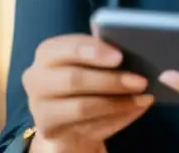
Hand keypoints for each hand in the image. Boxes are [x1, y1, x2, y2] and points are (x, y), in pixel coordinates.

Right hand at [22, 34, 153, 152]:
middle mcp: (36, 77)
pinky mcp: (48, 130)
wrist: (66, 116)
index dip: (94, 51)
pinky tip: (132, 111)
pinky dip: (114, 120)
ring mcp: (39, 107)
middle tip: (141, 81)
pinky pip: (86, 128)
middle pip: (74, 79)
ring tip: (142, 98)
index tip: (120, 56)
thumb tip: (136, 58)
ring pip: (81, 107)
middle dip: (111, 80)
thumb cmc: (83, 79)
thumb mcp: (89, 63)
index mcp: (47, 52)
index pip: (68, 48)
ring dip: (117, 103)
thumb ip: (104, 56)